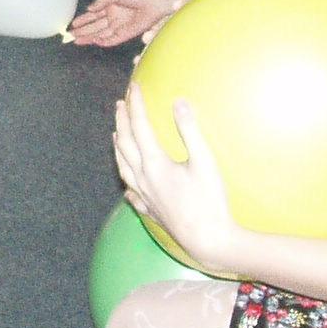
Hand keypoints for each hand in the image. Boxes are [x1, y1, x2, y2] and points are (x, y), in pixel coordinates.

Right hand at [68, 0, 187, 46]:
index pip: (92, 16)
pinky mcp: (125, 34)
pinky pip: (112, 40)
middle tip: (70, 35)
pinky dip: (103, 41)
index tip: (72, 24)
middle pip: (94, 27)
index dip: (82, 20)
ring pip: (100, 34)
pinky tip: (94, 41)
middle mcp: (112, 18)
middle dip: (82, 31)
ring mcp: (118, 27)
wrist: (154, 2)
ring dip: (89, 37)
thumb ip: (102, 1)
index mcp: (109, 8)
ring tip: (76, 40)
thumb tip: (89, 8)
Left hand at [111, 82, 237, 271]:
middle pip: (125, 144)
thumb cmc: (210, 200)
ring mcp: (144, 196)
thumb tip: (179, 101)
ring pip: (123, 167)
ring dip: (118, 147)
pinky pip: (132, 193)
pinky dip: (127, 181)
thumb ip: (190, 130)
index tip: (134, 87)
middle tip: (120, 104)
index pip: (139, 126)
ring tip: (116, 135)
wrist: (208, 240)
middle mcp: (142, 178)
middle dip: (122, 121)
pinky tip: (128, 185)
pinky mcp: (150, 211)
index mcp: (154, 163)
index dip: (136, 104)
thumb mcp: (204, 161)